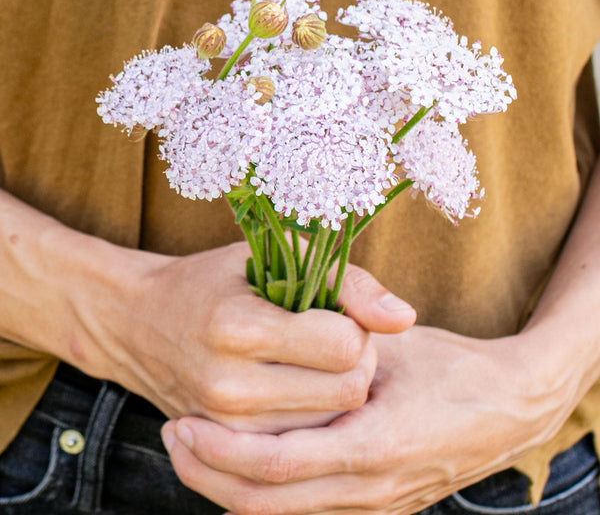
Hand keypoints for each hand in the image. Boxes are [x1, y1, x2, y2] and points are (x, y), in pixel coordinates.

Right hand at [68, 239, 414, 430]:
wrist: (142, 322)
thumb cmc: (215, 281)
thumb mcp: (276, 257)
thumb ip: (346, 282)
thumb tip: (404, 318)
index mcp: (242, 326)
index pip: (344, 347)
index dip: (356, 328)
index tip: (340, 315)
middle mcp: (232, 384)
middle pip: (347, 391)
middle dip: (357, 362)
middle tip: (336, 339)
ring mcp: (228, 423)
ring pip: (332, 421)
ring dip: (338, 390)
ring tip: (314, 360)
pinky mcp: (228, 443)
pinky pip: (303, 439)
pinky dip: (314, 413)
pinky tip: (297, 384)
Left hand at [161, 325, 566, 513]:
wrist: (509, 409)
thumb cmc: (454, 371)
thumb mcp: (398, 350)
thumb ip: (346, 349)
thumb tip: (288, 335)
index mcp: (374, 446)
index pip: (277, 465)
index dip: (222, 450)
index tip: (184, 420)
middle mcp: (369, 490)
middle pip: (265, 503)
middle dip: (208, 474)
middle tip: (174, 435)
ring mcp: (373, 507)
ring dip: (228, 486)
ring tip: (195, 446)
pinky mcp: (376, 508)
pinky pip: (302, 513)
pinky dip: (261, 493)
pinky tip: (240, 459)